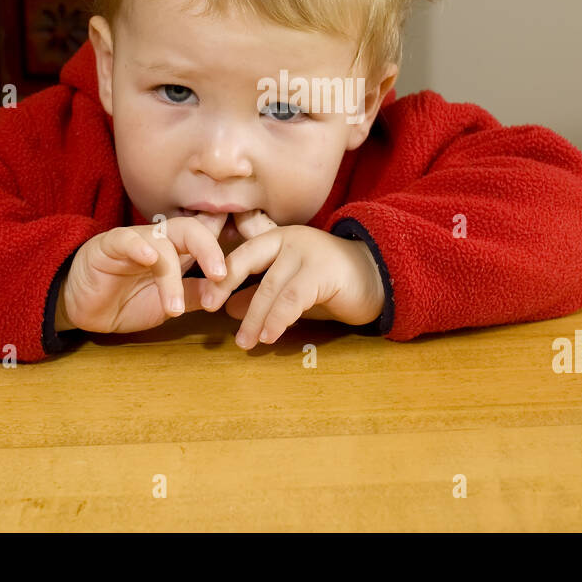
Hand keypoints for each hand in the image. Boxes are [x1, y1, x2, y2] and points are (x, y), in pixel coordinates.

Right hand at [58, 211, 231, 333]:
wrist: (82, 306)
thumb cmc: (127, 300)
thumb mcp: (170, 303)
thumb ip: (198, 295)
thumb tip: (228, 292)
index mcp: (179, 251)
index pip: (209, 234)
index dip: (229, 239)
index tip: (251, 253)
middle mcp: (161, 240)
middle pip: (192, 228)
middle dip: (210, 248)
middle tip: (221, 275)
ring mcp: (136, 239)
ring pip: (163, 241)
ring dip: (171, 277)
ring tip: (174, 308)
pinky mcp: (109, 245)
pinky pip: (126, 239)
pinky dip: (140, 247)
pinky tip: (150, 260)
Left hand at [200, 210, 385, 348]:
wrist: (377, 279)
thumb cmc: (331, 284)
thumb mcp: (290, 291)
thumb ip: (261, 295)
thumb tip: (227, 309)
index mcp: (277, 239)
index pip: (240, 253)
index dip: (220, 274)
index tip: (204, 299)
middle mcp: (289, 239)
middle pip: (247, 261)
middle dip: (224, 286)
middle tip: (209, 310)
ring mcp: (307, 252)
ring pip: (270, 286)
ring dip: (254, 316)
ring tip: (245, 342)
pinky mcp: (323, 271)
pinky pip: (293, 298)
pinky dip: (278, 318)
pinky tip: (269, 336)